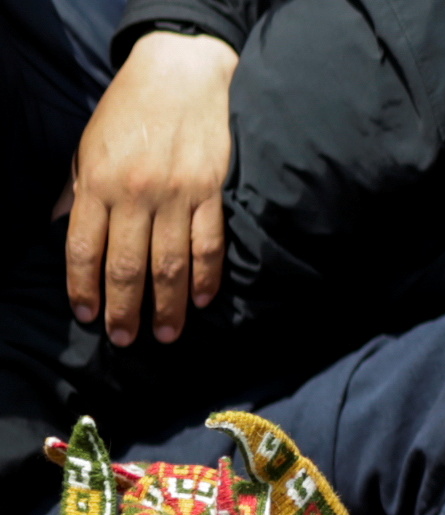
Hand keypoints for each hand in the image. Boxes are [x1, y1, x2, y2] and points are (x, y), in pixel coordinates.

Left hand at [66, 30, 236, 346]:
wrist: (179, 76)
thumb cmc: (129, 113)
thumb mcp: (88, 148)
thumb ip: (78, 193)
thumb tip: (63, 232)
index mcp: (98, 182)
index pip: (85, 248)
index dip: (85, 286)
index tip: (88, 316)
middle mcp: (135, 193)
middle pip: (128, 265)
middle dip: (125, 308)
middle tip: (126, 339)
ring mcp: (176, 194)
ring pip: (170, 263)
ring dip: (168, 305)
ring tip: (167, 334)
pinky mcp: (211, 193)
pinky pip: (208, 244)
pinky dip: (206, 276)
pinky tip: (202, 300)